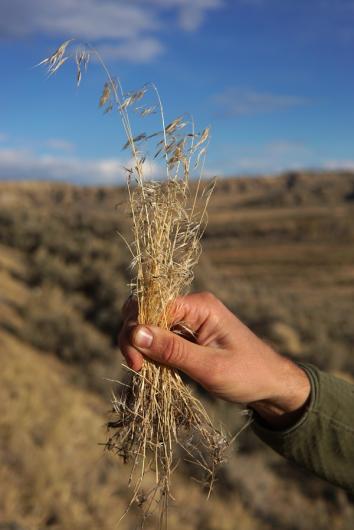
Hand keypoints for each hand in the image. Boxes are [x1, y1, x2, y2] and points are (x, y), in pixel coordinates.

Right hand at [119, 292, 310, 427]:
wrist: (271, 385)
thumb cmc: (248, 374)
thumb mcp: (209, 366)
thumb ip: (172, 350)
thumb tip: (134, 332)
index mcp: (200, 306)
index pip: (153, 305)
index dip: (136, 328)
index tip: (135, 362)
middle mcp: (191, 308)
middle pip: (146, 311)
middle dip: (133, 336)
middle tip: (136, 367)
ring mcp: (188, 322)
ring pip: (149, 326)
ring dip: (140, 347)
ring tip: (144, 371)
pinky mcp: (186, 337)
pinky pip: (159, 339)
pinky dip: (150, 353)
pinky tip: (152, 369)